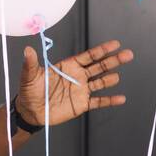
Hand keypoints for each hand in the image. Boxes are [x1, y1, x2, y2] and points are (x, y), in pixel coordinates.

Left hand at [15, 40, 133, 126]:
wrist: (31, 111)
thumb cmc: (29, 91)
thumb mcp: (29, 76)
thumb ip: (31, 63)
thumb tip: (27, 50)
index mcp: (69, 66)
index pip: (89, 56)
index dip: (102, 50)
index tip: (115, 44)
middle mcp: (78, 76)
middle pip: (100, 66)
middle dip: (114, 60)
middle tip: (128, 54)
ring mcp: (82, 90)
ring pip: (101, 82)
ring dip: (111, 79)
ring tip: (117, 77)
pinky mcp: (82, 104)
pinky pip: (99, 101)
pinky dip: (110, 100)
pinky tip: (121, 98)